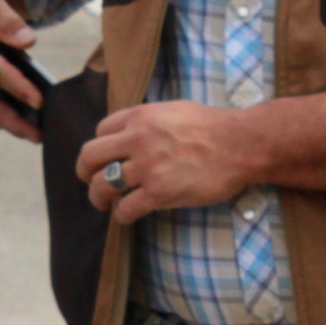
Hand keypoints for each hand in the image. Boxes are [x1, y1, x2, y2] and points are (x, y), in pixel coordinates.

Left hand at [78, 101, 254, 223]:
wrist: (241, 144)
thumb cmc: (214, 126)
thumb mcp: (174, 109)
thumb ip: (150, 119)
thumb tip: (136, 130)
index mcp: (140, 116)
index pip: (101, 130)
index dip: (102, 146)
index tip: (107, 157)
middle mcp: (137, 139)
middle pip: (91, 156)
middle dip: (85, 171)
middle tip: (89, 180)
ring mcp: (147, 167)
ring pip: (102, 185)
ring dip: (98, 197)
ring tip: (105, 203)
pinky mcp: (159, 193)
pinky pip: (126, 208)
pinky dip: (121, 215)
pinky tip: (127, 215)